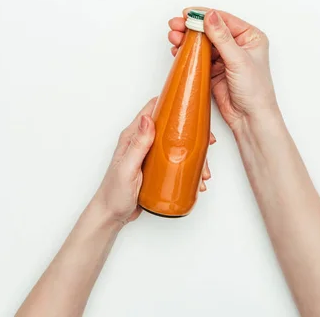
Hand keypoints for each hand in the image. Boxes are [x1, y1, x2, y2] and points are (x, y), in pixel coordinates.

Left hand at [94, 98, 213, 225]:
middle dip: (193, 133)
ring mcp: (152, 155)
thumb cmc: (113, 193)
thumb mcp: (127, 168)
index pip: (154, 109)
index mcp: (134, 136)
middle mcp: (144, 141)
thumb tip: (147, 118)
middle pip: (172, 127)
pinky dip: (190, 168)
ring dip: (194, 155)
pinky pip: (177, 161)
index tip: (191, 107)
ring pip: (178, 145)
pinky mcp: (158, 168)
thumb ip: (138, 144)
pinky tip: (196, 179)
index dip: (173, 104)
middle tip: (208, 143)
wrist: (111, 216)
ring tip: (203, 171)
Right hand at [168, 8, 278, 131]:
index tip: (187, 14)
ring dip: (187, 39)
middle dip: (192, 27)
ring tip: (174, 37)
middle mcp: (238, 45)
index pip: (224, 20)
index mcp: (250, 37)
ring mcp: (225, 57)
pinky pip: (198, 56)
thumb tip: (210, 16)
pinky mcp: (214, 69)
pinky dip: (187, 52)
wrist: (250, 118)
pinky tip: (178, 50)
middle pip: (210, 30)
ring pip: (202, 43)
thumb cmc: (255, 91)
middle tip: (176, 25)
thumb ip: (222, 37)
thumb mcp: (238, 59)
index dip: (204, 16)